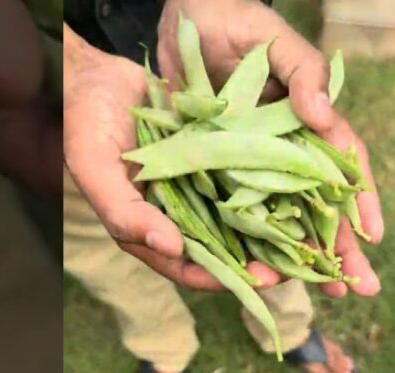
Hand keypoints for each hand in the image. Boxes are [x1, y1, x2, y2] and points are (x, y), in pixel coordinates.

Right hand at [62, 26, 281, 290]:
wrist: (98, 69)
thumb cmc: (86, 122)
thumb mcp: (95, 168)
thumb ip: (125, 212)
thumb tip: (171, 248)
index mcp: (147, 228)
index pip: (189, 267)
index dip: (224, 278)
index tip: (259, 281)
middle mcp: (177, 214)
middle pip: (223, 249)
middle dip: (260, 260)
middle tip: (298, 264)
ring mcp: (197, 186)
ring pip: (240, 217)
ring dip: (272, 227)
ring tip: (308, 233)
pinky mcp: (214, 158)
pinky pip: (245, 177)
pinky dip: (270, 184)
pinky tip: (300, 186)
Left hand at [157, 0, 383, 297]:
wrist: (180, 19)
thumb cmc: (236, 23)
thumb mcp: (277, 42)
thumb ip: (304, 72)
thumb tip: (323, 116)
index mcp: (309, 124)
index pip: (344, 169)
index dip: (360, 203)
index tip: (372, 237)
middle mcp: (284, 153)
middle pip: (319, 208)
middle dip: (341, 249)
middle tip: (360, 289)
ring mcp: (250, 167)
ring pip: (281, 221)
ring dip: (301, 259)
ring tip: (321, 291)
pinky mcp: (215, 173)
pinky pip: (234, 215)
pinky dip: (248, 244)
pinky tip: (260, 272)